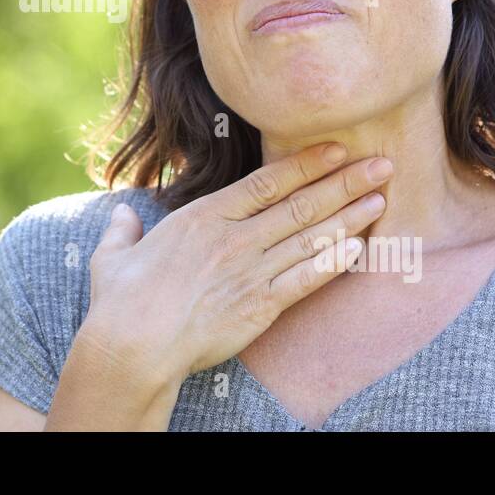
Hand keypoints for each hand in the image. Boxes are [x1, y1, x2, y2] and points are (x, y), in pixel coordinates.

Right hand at [80, 142, 390, 382]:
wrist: (133, 345)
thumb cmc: (119, 301)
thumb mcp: (113, 255)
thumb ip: (123, 230)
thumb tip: (122, 214)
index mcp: (203, 217)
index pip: (266, 182)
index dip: (305, 164)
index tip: (336, 149)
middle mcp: (234, 238)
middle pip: (300, 204)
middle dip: (344, 183)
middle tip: (381, 165)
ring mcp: (250, 272)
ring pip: (311, 237)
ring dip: (349, 218)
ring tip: (381, 200)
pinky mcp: (260, 306)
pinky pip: (307, 279)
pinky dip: (334, 261)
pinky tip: (359, 247)